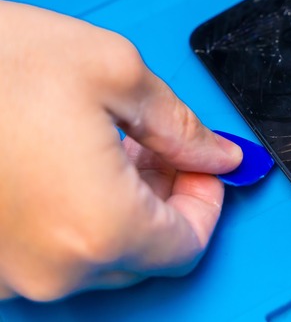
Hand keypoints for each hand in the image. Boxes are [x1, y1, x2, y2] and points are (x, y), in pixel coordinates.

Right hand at [0, 1, 241, 300]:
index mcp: (99, 228)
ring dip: (119, 207)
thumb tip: (215, 154)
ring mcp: (6, 273)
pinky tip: (64, 166)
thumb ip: (181, 127)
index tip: (203, 167)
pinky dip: (70, 215)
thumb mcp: (114, 72)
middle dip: (165, 200)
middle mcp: (51, 268)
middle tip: (162, 149)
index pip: (188, 244)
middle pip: (144, 254)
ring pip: (95, 253)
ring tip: (110, 146)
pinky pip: (46, 251)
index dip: (207, 201)